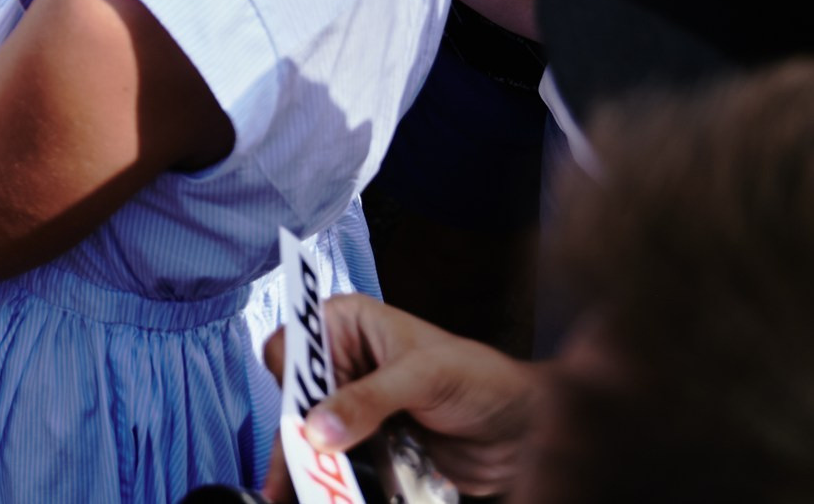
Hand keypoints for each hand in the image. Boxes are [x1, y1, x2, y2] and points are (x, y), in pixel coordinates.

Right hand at [263, 294, 540, 495]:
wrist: (522, 429)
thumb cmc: (480, 378)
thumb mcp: (424, 377)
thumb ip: (369, 399)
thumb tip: (317, 427)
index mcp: (348, 325)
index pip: (294, 347)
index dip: (293, 381)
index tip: (301, 416)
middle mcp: (343, 363)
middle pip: (294, 399)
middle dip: (291, 436)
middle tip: (292, 471)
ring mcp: (353, 408)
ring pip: (308, 437)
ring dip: (301, 467)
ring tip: (293, 494)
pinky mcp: (365, 446)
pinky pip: (333, 463)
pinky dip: (325, 481)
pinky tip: (315, 496)